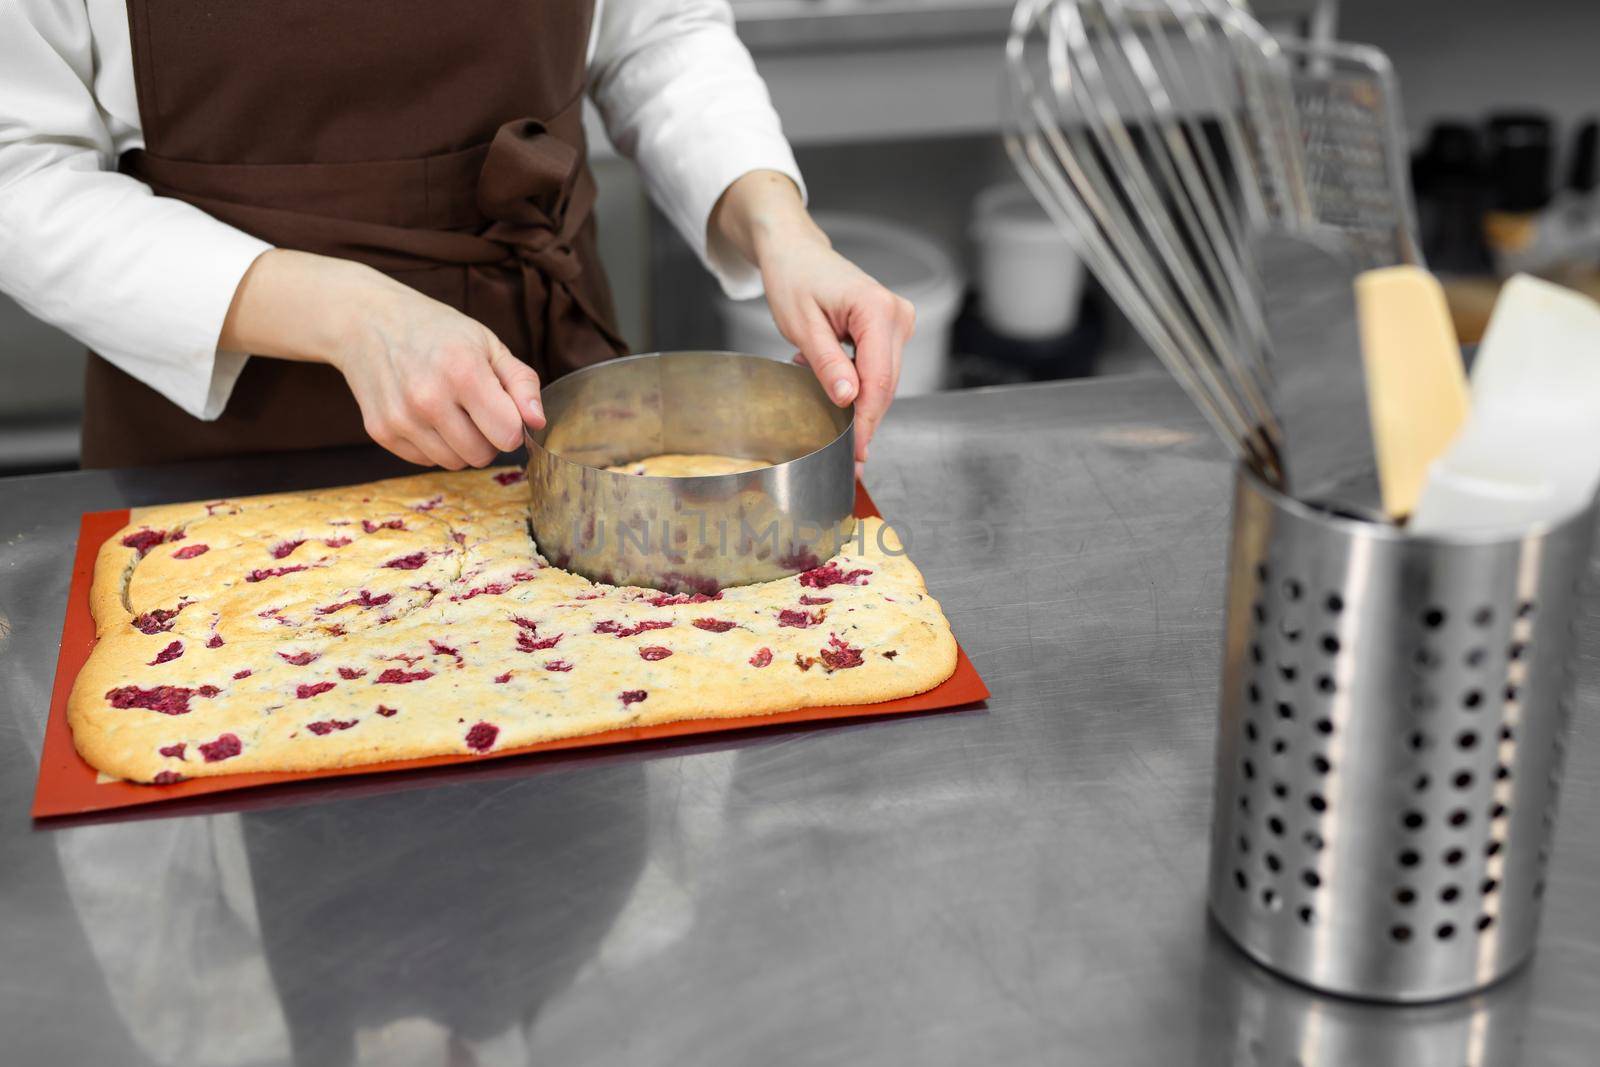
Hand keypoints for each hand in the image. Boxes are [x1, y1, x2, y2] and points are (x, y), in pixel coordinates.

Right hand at [221, 250, 543, 468]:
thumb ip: (521, 384)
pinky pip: (425, 461)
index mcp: (462, 372)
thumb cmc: (436, 331)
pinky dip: (432, 444)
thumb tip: (538, 423)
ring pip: (454, 463)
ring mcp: (401, 418)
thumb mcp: (487, 343)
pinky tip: (424, 414)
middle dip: (487, 437)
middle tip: (474, 408)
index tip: (502, 409)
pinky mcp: (381, 432)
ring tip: (449, 409)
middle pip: (482, 455)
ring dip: (460, 444)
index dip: (512, 426)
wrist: (367, 320)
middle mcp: (428, 399)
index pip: (508, 436)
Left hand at [711, 172, 914, 463]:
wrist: (795, 251)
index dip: (867, 421)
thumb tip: (848, 400)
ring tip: (822, 400)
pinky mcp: (891, 328)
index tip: (855, 452)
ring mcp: (898, 320)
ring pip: (884, 380)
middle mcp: (897, 314)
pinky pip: (879, 368)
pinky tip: (830, 381)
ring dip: (857, 401)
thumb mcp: (802, 327)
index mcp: (877, 310)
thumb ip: (827, 364)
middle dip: (865, 420)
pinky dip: (857, 384)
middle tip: (846, 456)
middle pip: (886, 384)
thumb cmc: (794, 279)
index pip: (879, 380)